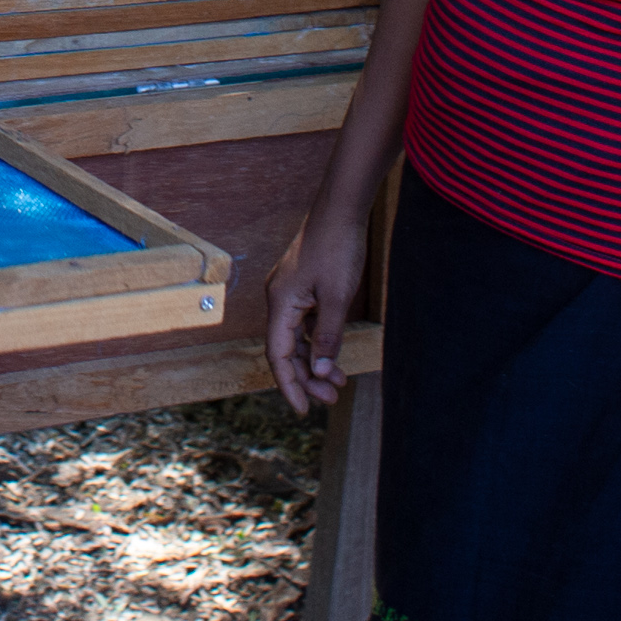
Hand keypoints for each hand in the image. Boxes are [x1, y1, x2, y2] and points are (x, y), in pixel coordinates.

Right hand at [263, 205, 371, 412]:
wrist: (342, 209)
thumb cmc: (337, 248)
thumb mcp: (337, 297)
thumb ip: (327, 336)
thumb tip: (319, 372)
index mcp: (280, 303)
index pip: (278, 355)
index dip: (289, 385)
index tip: (303, 410)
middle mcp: (279, 300)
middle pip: (287, 350)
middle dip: (307, 377)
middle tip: (332, 399)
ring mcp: (291, 293)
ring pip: (297, 338)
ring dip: (315, 361)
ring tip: (338, 382)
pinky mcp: (303, 287)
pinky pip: (305, 323)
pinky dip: (318, 341)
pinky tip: (333, 354)